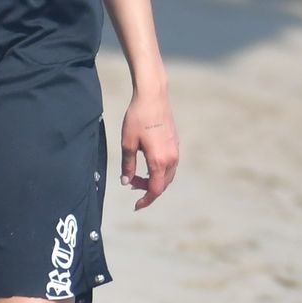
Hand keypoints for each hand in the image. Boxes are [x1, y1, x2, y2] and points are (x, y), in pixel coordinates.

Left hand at [120, 93, 177, 209]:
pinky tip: (147, 165)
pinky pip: (170, 165)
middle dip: (147, 190)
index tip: (136, 206)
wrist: (153, 96)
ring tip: (137, 177)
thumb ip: (128, 165)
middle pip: (162, 184)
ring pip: (168, 175)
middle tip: (131, 185)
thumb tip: (126, 181)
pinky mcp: (175, 143)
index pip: (155, 189)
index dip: (146, 200)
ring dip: (154, 180)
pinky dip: (159, 171)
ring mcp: (175, 150)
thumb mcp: (127, 143)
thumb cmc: (137, 118)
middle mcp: (171, 158)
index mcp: (159, 161)